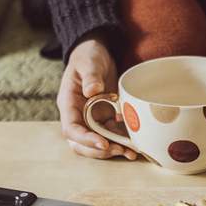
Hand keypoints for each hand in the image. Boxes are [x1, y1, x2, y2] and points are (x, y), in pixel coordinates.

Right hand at [56, 35, 137, 159]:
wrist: (96, 54)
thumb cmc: (88, 56)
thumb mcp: (89, 62)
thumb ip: (90, 76)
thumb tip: (91, 91)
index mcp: (68, 103)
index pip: (71, 128)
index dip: (85, 139)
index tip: (102, 143)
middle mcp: (78, 115)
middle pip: (81, 143)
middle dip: (99, 151)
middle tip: (119, 150)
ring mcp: (92, 119)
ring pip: (97, 143)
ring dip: (113, 150)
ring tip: (131, 152)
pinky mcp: (105, 118)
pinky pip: (111, 136)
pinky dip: (122, 142)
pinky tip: (136, 146)